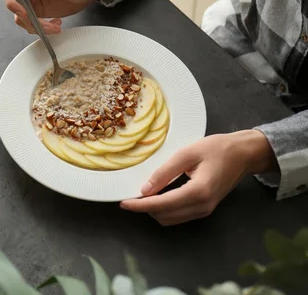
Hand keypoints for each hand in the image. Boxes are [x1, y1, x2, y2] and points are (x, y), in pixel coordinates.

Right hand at [1, 0, 111, 33]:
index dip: (13, 0)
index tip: (25, 12)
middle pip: (12, 2)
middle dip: (25, 17)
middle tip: (41, 24)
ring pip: (19, 16)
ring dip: (34, 25)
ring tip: (53, 27)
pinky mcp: (34, 9)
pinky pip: (29, 22)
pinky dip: (39, 28)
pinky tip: (54, 25)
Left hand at [120, 130, 277, 225]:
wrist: (243, 154)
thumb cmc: (217, 149)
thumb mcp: (187, 154)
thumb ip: (164, 172)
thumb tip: (144, 190)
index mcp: (198, 192)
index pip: (161, 205)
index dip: (140, 206)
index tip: (123, 203)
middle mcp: (202, 206)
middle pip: (164, 216)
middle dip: (145, 208)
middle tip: (130, 195)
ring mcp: (205, 210)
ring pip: (170, 219)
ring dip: (154, 210)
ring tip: (141, 196)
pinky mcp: (205, 209)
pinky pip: (179, 215)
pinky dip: (165, 209)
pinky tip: (157, 196)